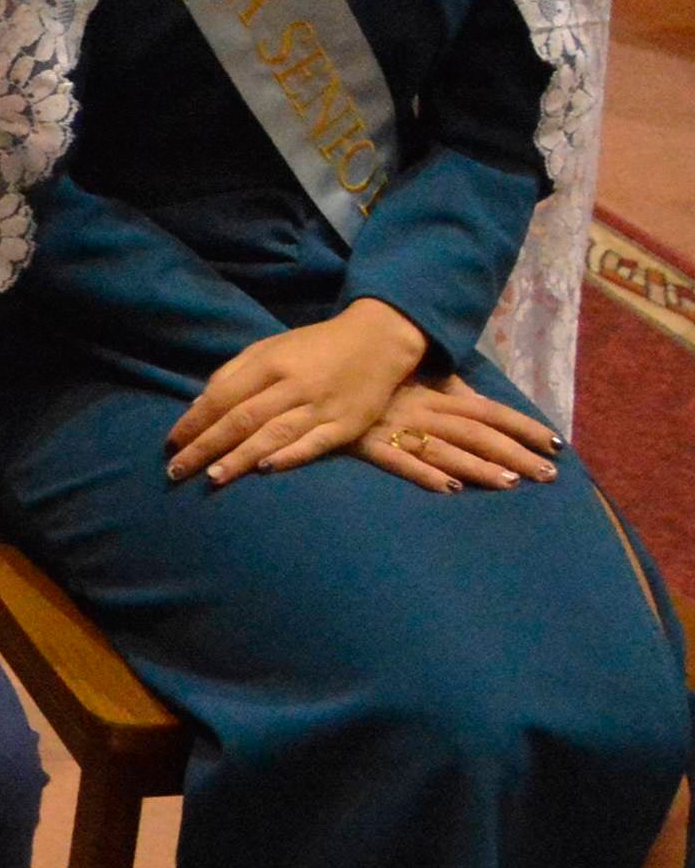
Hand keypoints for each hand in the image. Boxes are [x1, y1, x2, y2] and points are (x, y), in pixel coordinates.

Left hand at [169, 298, 426, 483]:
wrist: (378, 342)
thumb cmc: (314, 347)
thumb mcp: (269, 348)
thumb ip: (233, 374)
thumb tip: (197, 405)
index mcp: (270, 364)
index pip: (222, 397)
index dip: (194, 422)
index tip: (171, 444)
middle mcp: (293, 386)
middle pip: (242, 420)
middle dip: (206, 447)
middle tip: (177, 471)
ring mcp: (322, 407)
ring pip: (274, 435)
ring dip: (241, 458)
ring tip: (213, 478)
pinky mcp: (347, 426)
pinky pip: (314, 445)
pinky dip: (289, 457)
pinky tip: (265, 470)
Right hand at [357, 375, 563, 494]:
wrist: (311, 381)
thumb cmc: (366, 381)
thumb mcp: (409, 378)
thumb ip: (445, 388)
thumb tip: (480, 399)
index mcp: (433, 395)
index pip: (488, 410)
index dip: (523, 426)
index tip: (556, 443)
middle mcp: (420, 410)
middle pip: (476, 432)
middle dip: (515, 452)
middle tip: (548, 474)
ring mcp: (393, 428)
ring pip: (443, 449)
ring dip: (477, 466)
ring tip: (511, 484)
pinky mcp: (363, 444)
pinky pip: (395, 461)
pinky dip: (422, 474)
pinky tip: (447, 489)